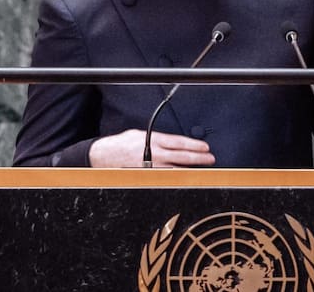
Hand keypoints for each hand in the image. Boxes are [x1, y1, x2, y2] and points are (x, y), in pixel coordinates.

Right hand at [88, 129, 215, 167]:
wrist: (103, 156)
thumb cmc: (122, 144)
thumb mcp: (140, 134)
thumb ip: (157, 137)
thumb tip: (172, 142)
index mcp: (153, 140)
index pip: (179, 142)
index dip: (194, 145)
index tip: (205, 148)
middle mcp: (153, 154)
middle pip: (181, 156)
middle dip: (198, 158)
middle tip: (210, 159)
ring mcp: (150, 167)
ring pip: (175, 169)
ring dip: (190, 169)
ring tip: (202, 170)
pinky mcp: (146, 177)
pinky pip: (165, 178)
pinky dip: (176, 178)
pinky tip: (184, 179)